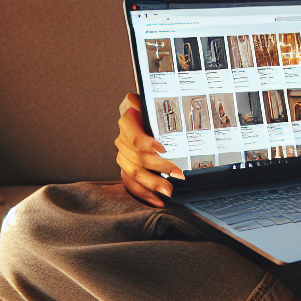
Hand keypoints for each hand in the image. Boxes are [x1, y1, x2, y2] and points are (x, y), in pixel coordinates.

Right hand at [115, 93, 183, 207]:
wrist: (138, 118)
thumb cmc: (149, 110)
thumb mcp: (149, 101)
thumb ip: (148, 100)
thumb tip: (138, 98)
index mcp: (127, 122)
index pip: (133, 135)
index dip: (146, 143)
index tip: (163, 149)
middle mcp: (122, 140)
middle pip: (138, 158)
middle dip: (160, 167)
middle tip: (178, 174)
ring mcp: (122, 157)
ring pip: (134, 173)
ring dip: (153, 184)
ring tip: (169, 191)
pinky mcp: (125, 169)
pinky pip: (131, 185)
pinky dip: (145, 194)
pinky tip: (158, 202)